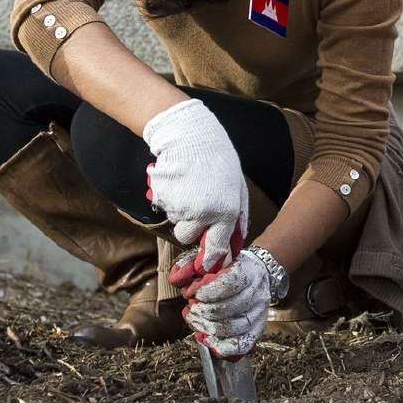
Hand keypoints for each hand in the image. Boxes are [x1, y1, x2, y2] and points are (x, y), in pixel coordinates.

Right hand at [143, 98, 249, 270]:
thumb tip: (237, 241)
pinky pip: (166, 209)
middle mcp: (203, 214)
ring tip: (190, 189)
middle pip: (188, 238)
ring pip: (176, 223)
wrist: (190, 136)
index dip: (211, 259)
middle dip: (190, 229)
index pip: (218, 247)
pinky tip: (180, 182)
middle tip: (196, 206)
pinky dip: (171, 200)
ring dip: (181, 213)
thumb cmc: (218, 160)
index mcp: (226, 212)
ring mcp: (181, 207)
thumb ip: (239, 215)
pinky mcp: (163, 199)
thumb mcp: (238, 186)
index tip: (207, 266)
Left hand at [174, 248, 269, 358]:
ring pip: (231, 328)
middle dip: (201, 311)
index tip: (191, 292)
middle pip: (226, 308)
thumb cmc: (231, 267)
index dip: (205, 291)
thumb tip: (177, 279)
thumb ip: (194, 264)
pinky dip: (221, 346)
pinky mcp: (258, 329)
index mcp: (248, 271)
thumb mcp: (214, 258)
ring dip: (206, 328)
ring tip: (195, 321)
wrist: (259, 273)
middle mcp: (257, 293)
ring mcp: (259, 313)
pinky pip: (241, 345)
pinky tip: (207, 339)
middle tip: (190, 308)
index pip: (227, 284)